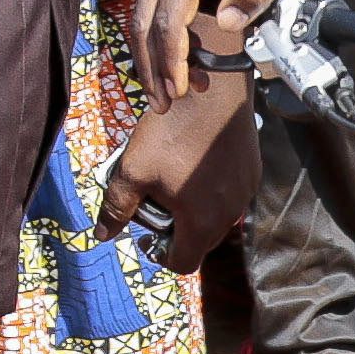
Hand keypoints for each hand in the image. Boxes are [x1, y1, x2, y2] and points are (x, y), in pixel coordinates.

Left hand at [98, 74, 262, 270]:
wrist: (214, 90)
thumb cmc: (171, 133)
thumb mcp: (133, 170)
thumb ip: (116, 207)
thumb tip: (102, 235)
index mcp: (200, 223)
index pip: (183, 263)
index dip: (161, 255)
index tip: (149, 233)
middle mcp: (229, 215)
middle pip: (202, 242)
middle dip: (178, 231)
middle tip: (158, 202)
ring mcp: (245, 193)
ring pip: (217, 218)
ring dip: (197, 211)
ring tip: (177, 179)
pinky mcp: (252, 172)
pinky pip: (231, 195)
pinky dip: (213, 190)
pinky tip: (198, 161)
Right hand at [135, 0, 319, 116]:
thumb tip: (228, 22)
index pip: (170, 17)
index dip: (171, 59)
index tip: (178, 88)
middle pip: (146, 21)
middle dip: (154, 68)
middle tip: (163, 103)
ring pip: (142, 18)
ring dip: (153, 59)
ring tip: (170, 92)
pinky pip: (151, 8)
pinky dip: (161, 40)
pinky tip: (182, 63)